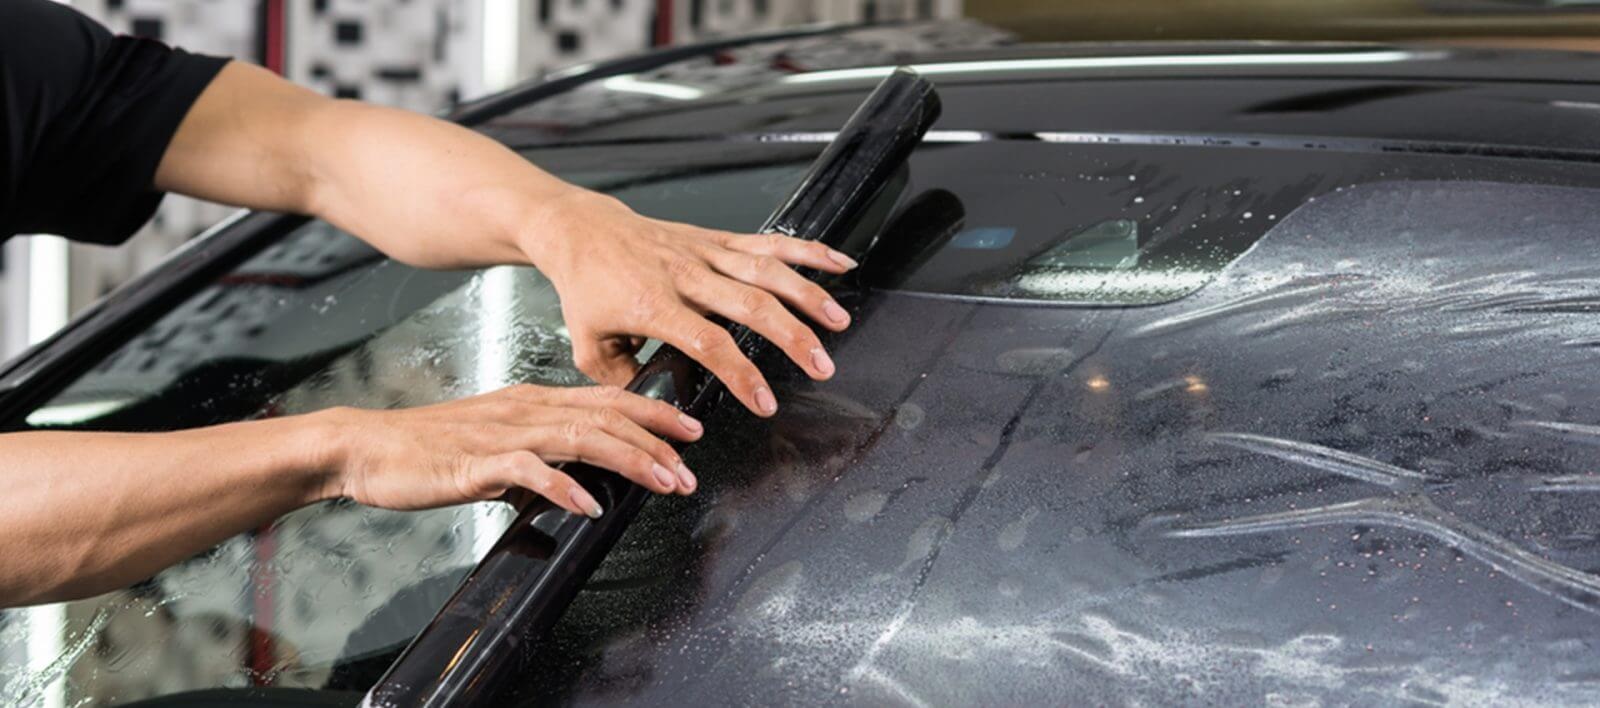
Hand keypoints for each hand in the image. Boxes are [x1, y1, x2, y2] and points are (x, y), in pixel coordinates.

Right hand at [321, 384, 703, 516]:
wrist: (367, 448)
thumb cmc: (428, 448)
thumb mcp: (497, 443)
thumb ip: (539, 453)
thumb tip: (578, 475)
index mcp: (532, 402)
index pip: (607, 400)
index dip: (654, 412)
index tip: (692, 428)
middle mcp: (525, 410)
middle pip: (606, 416)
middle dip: (656, 440)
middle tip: (692, 465)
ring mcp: (503, 434)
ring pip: (580, 437)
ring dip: (629, 459)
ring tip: (663, 480)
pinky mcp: (476, 462)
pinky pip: (529, 470)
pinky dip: (564, 486)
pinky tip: (589, 505)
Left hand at [528, 190, 856, 416]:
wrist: (582, 230)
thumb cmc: (587, 290)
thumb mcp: (588, 346)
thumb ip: (623, 381)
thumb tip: (658, 411)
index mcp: (653, 305)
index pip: (707, 342)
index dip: (741, 374)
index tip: (766, 402)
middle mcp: (684, 274)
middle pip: (749, 304)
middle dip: (792, 337)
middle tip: (822, 367)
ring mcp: (704, 252)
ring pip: (765, 270)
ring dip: (807, 294)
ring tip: (838, 322)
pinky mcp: (716, 238)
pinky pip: (767, 242)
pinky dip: (807, 251)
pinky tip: (840, 263)